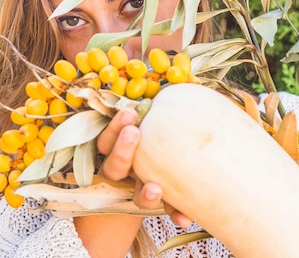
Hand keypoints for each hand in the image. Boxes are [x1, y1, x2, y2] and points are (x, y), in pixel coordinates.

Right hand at [97, 108, 192, 227]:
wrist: (180, 176)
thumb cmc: (172, 137)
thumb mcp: (165, 121)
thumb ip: (170, 108)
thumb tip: (190, 80)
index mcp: (125, 148)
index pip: (109, 139)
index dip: (115, 128)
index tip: (130, 113)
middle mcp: (128, 171)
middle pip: (114, 166)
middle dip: (122, 149)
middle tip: (134, 132)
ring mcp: (142, 190)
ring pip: (134, 195)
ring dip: (142, 194)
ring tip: (155, 189)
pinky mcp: (162, 205)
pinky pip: (163, 212)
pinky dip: (175, 213)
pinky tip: (185, 218)